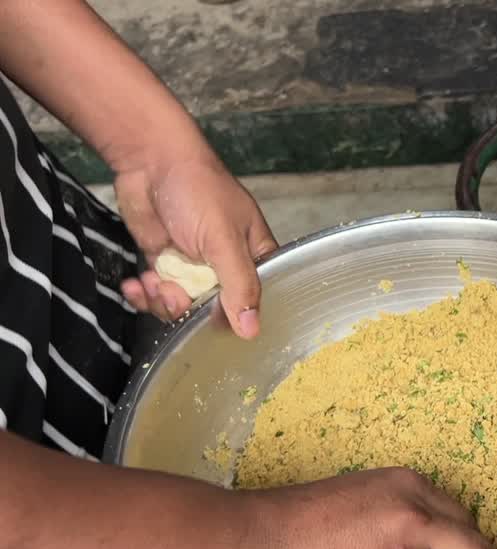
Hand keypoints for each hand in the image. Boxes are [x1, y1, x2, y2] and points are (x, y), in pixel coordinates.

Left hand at [115, 151, 276, 338]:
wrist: (151, 161)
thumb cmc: (199, 191)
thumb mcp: (224, 241)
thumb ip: (239, 285)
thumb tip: (251, 331)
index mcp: (255, 260)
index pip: (251, 303)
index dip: (230, 317)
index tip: (206, 317)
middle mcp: (227, 267)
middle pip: (213, 311)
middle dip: (188, 308)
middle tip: (170, 291)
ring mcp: (193, 267)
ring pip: (182, 307)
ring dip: (162, 302)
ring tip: (151, 282)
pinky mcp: (165, 264)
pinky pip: (157, 294)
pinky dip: (144, 295)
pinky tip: (135, 285)